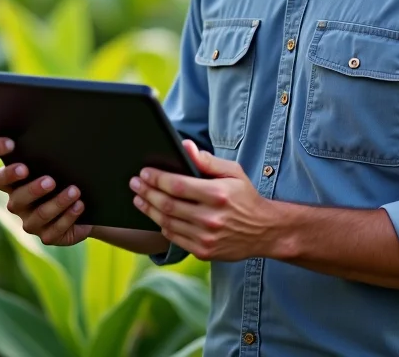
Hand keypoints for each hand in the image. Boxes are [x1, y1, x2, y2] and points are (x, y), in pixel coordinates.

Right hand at [0, 163, 91, 245]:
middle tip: (51, 181)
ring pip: (40, 215)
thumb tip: (56, 142)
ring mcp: (31, 223)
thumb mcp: (54, 169)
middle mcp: (18, 205)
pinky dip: (69, 216)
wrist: (83, 205)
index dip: (8, 175)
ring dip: (58, 202)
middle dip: (34, 190)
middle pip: (18, 200)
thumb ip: (46, 160)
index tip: (24, 168)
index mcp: (14, 186)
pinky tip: (79, 205)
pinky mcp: (47, 236)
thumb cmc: (63, 179)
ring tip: (74, 191)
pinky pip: (56, 229)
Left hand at [130, 140, 277, 261]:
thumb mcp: (233, 172)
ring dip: (149, 209)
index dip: (157, 178)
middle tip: (134, 183)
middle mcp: (211, 218)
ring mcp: (206, 238)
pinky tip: (155, 215)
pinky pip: (174, 237)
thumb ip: (207, 160)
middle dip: (147, 192)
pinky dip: (162, 225)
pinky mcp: (203, 252)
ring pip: (167, 222)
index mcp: (217, 195)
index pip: (177, 186)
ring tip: (139, 198)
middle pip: (167, 205)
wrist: (263, 231)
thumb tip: (185, 146)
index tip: (144, 172)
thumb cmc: (245, 197)